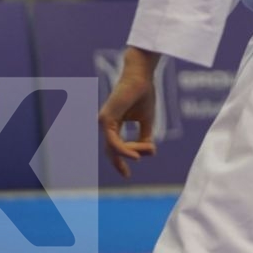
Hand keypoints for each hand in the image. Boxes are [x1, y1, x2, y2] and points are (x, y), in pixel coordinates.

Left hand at [97, 46, 159, 177]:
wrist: (141, 77)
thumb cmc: (143, 94)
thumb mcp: (147, 120)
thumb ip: (145, 137)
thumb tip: (149, 154)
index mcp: (113, 124)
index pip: (113, 148)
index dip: (120, 162)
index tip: (127, 175)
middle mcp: (105, 124)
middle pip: (112, 151)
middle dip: (120, 163)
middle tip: (127, 175)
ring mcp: (103, 122)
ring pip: (115, 148)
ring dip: (133, 152)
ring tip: (149, 149)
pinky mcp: (106, 120)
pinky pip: (114, 143)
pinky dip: (124, 151)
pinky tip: (136, 156)